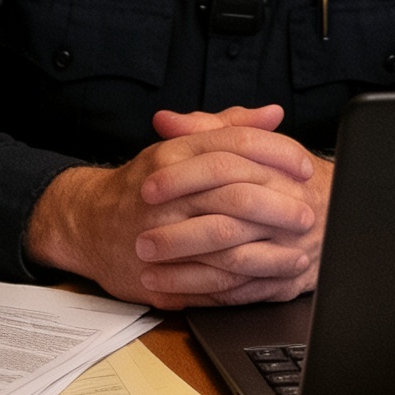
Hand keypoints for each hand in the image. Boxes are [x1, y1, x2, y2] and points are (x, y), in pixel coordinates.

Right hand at [24, 105, 327, 308]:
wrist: (86, 224)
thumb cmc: (142, 184)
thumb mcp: (179, 145)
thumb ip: (227, 127)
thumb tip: (271, 114)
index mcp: (173, 153)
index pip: (235, 145)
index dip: (277, 155)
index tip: (306, 167)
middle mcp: (166, 190)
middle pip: (234, 192)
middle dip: (279, 205)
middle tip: (308, 213)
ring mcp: (160, 231)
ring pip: (224, 237)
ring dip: (269, 248)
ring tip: (300, 251)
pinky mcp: (159, 270)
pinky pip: (209, 277)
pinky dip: (245, 280)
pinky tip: (272, 279)